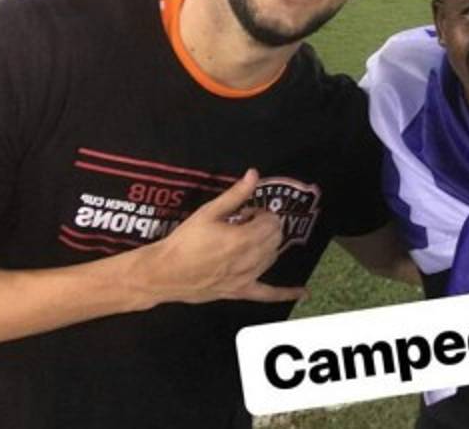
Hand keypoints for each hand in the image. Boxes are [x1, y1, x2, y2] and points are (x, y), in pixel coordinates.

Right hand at [131, 169, 304, 306]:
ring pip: (272, 258)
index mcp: (244, 238)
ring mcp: (247, 277)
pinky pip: (268, 295)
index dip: (261, 214)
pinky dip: (287, 293)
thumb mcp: (208, 212)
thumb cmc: (184, 241)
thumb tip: (254, 174)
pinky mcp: (240, 291)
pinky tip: (304, 293)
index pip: (271, 222)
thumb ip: (235, 194)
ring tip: (246, 241)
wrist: (164, 272)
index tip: (246, 213)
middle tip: (245, 224)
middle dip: (266, 227)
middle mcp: (250, 259)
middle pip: (275, 239)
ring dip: (267, 246)